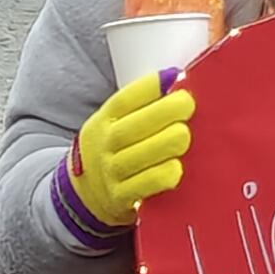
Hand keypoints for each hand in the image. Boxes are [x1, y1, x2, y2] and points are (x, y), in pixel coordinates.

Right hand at [71, 70, 198, 227]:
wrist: (87, 195)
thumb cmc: (115, 151)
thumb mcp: (114, 125)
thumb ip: (140, 108)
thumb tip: (176, 80)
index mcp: (102, 122)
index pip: (123, 100)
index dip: (149, 87)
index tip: (173, 76)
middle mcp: (104, 146)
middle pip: (136, 125)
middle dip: (167, 111)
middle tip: (188, 105)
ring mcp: (111, 172)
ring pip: (144, 153)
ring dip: (170, 141)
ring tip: (184, 135)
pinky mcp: (122, 197)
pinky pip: (149, 182)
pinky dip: (167, 172)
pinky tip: (177, 166)